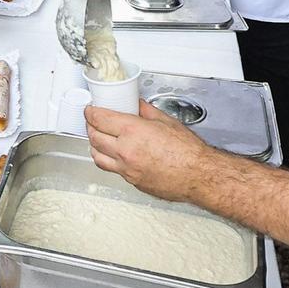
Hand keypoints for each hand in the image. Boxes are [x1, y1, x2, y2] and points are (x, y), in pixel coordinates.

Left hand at [85, 103, 212, 203]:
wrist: (198, 176)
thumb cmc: (188, 152)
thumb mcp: (166, 121)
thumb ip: (146, 111)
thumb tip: (137, 105)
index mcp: (132, 131)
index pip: (99, 119)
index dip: (90, 113)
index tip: (90, 110)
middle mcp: (125, 151)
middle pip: (94, 138)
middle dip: (90, 127)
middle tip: (93, 122)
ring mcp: (127, 169)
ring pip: (97, 157)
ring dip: (95, 146)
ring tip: (99, 140)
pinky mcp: (132, 181)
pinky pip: (113, 170)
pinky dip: (110, 161)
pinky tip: (116, 156)